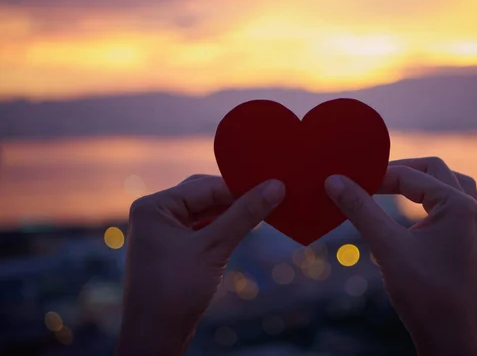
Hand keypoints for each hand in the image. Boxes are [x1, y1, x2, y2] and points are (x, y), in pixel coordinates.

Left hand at [116, 175, 284, 355]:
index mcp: (154, 206)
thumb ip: (244, 214)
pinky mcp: (172, 248)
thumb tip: (276, 186)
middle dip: (235, 198)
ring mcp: (162, 231)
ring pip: (205, 211)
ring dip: (231, 213)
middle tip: (271, 196)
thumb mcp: (214, 248)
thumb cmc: (175, 291)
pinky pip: (202, 228)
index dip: (240, 186)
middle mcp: (155, 213)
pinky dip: (222, 227)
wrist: (154, 338)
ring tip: (263, 210)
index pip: (205, 186)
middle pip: (204, 195)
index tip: (274, 184)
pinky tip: (243, 227)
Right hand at [325, 158, 476, 355]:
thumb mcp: (386, 246)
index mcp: (457, 204)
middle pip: (433, 170)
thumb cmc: (423, 292)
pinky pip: (446, 206)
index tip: (347, 181)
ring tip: (390, 187)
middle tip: (369, 179)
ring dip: (418, 183)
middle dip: (400, 171)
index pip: (410, 176)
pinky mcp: (463, 241)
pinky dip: (425, 201)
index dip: (376, 176)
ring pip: (445, 185)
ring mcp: (469, 226)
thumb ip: (360, 209)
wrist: (449, 339)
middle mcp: (469, 210)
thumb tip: (334, 180)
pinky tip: (407, 213)